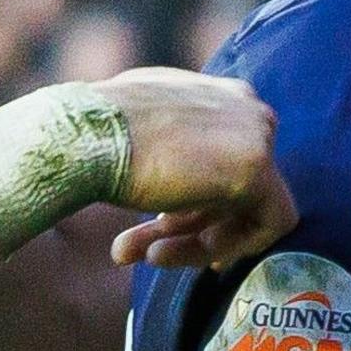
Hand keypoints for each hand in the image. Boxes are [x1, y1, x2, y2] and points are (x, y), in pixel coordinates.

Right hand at [91, 68, 296, 271]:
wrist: (84, 136)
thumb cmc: (97, 134)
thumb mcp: (138, 129)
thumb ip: (170, 146)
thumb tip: (178, 183)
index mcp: (218, 93)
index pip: (224, 157)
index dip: (199, 201)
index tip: (168, 228)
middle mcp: (246, 107)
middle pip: (237, 186)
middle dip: (192, 226)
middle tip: (152, 251)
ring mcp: (256, 136)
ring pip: (248, 210)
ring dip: (196, 244)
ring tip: (146, 257)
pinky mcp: (257, 170)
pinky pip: (265, 225)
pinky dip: (225, 248)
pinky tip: (168, 254)